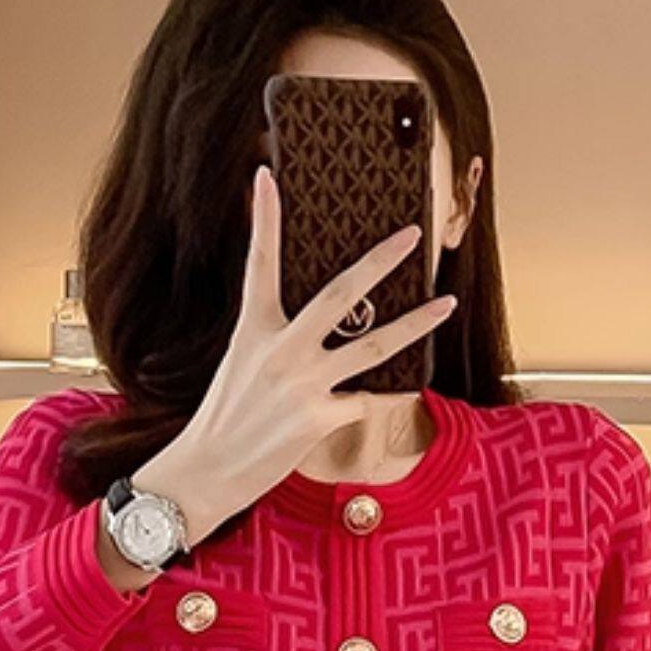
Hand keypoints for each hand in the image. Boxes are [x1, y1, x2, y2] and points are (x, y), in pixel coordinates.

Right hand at [125, 167, 456, 551]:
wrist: (205, 471)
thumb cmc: (225, 418)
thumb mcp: (240, 365)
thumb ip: (276, 340)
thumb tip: (317, 325)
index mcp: (254, 329)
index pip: (259, 263)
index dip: (264, 219)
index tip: (266, 178)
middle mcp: (281, 350)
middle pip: (341, 294)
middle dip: (380, 261)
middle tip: (411, 235)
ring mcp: (303, 384)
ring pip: (375, 345)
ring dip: (416, 324)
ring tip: (445, 304)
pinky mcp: (319, 419)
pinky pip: (366, 400)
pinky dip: (379, 396)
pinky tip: (392, 391)